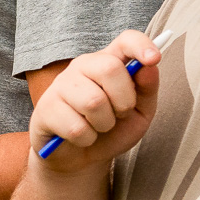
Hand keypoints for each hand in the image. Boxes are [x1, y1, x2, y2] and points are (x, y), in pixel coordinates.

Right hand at [28, 30, 160, 173]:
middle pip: (110, 68)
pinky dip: (87, 139)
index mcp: (108, 62)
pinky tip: (80, 136)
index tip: (154, 58)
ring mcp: (61, 85)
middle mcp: (82, 66)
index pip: (125, 40)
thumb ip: (147, 90)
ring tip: (98, 127)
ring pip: (93, 102)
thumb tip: (150, 68)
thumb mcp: (139, 113)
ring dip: (104, 124)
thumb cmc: (112, 131)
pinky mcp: (45, 108)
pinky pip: (76, 127)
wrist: (80, 158)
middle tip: (119, 114)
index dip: (140, 45)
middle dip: (124, 100)